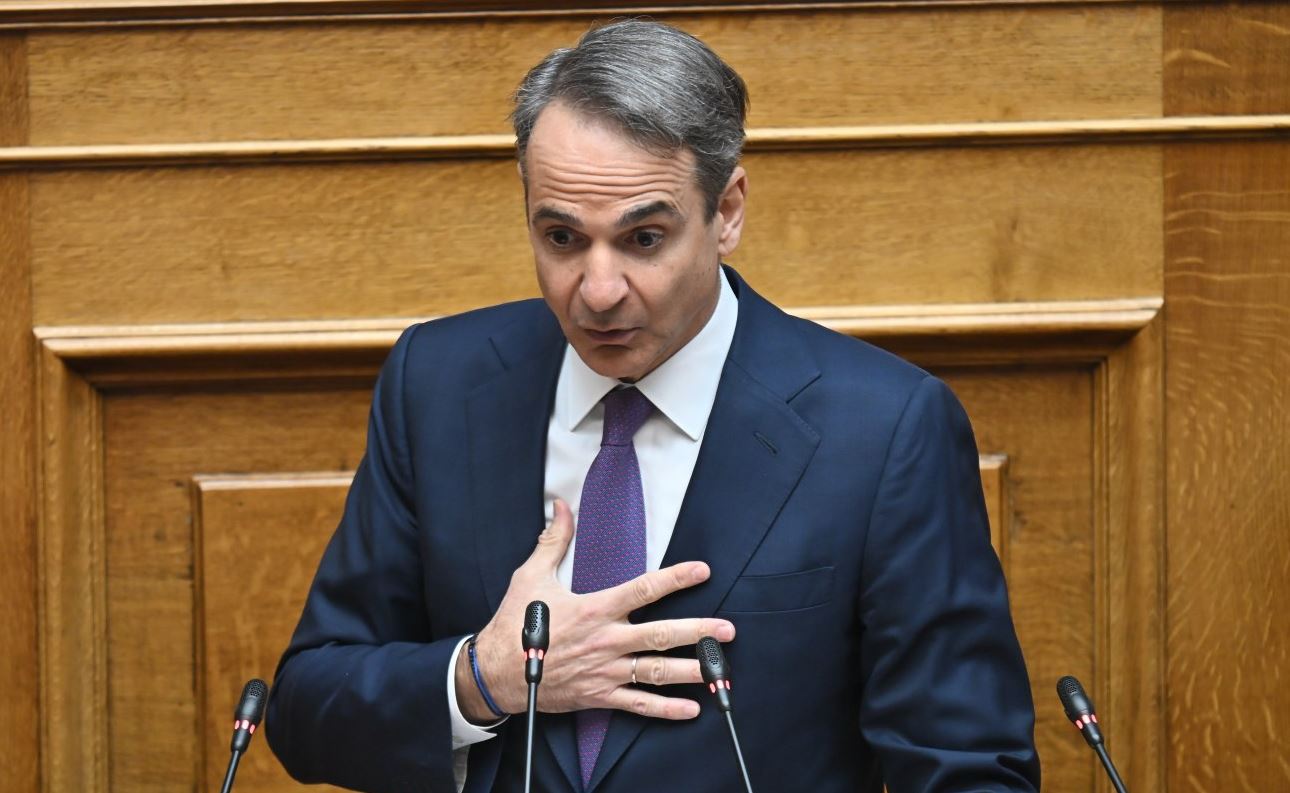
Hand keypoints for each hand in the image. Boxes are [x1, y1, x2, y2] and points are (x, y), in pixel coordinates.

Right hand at [456, 499, 734, 722]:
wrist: (496, 672)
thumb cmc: (514, 623)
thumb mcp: (531, 576)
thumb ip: (553, 540)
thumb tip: (560, 506)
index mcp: (595, 609)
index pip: (643, 589)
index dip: (675, 578)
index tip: (702, 571)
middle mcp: (606, 640)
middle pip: (661, 635)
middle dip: (697, 631)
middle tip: (726, 631)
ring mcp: (605, 670)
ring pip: (656, 671)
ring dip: (690, 669)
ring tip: (718, 668)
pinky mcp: (599, 695)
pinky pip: (638, 704)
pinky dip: (665, 708)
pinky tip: (691, 708)